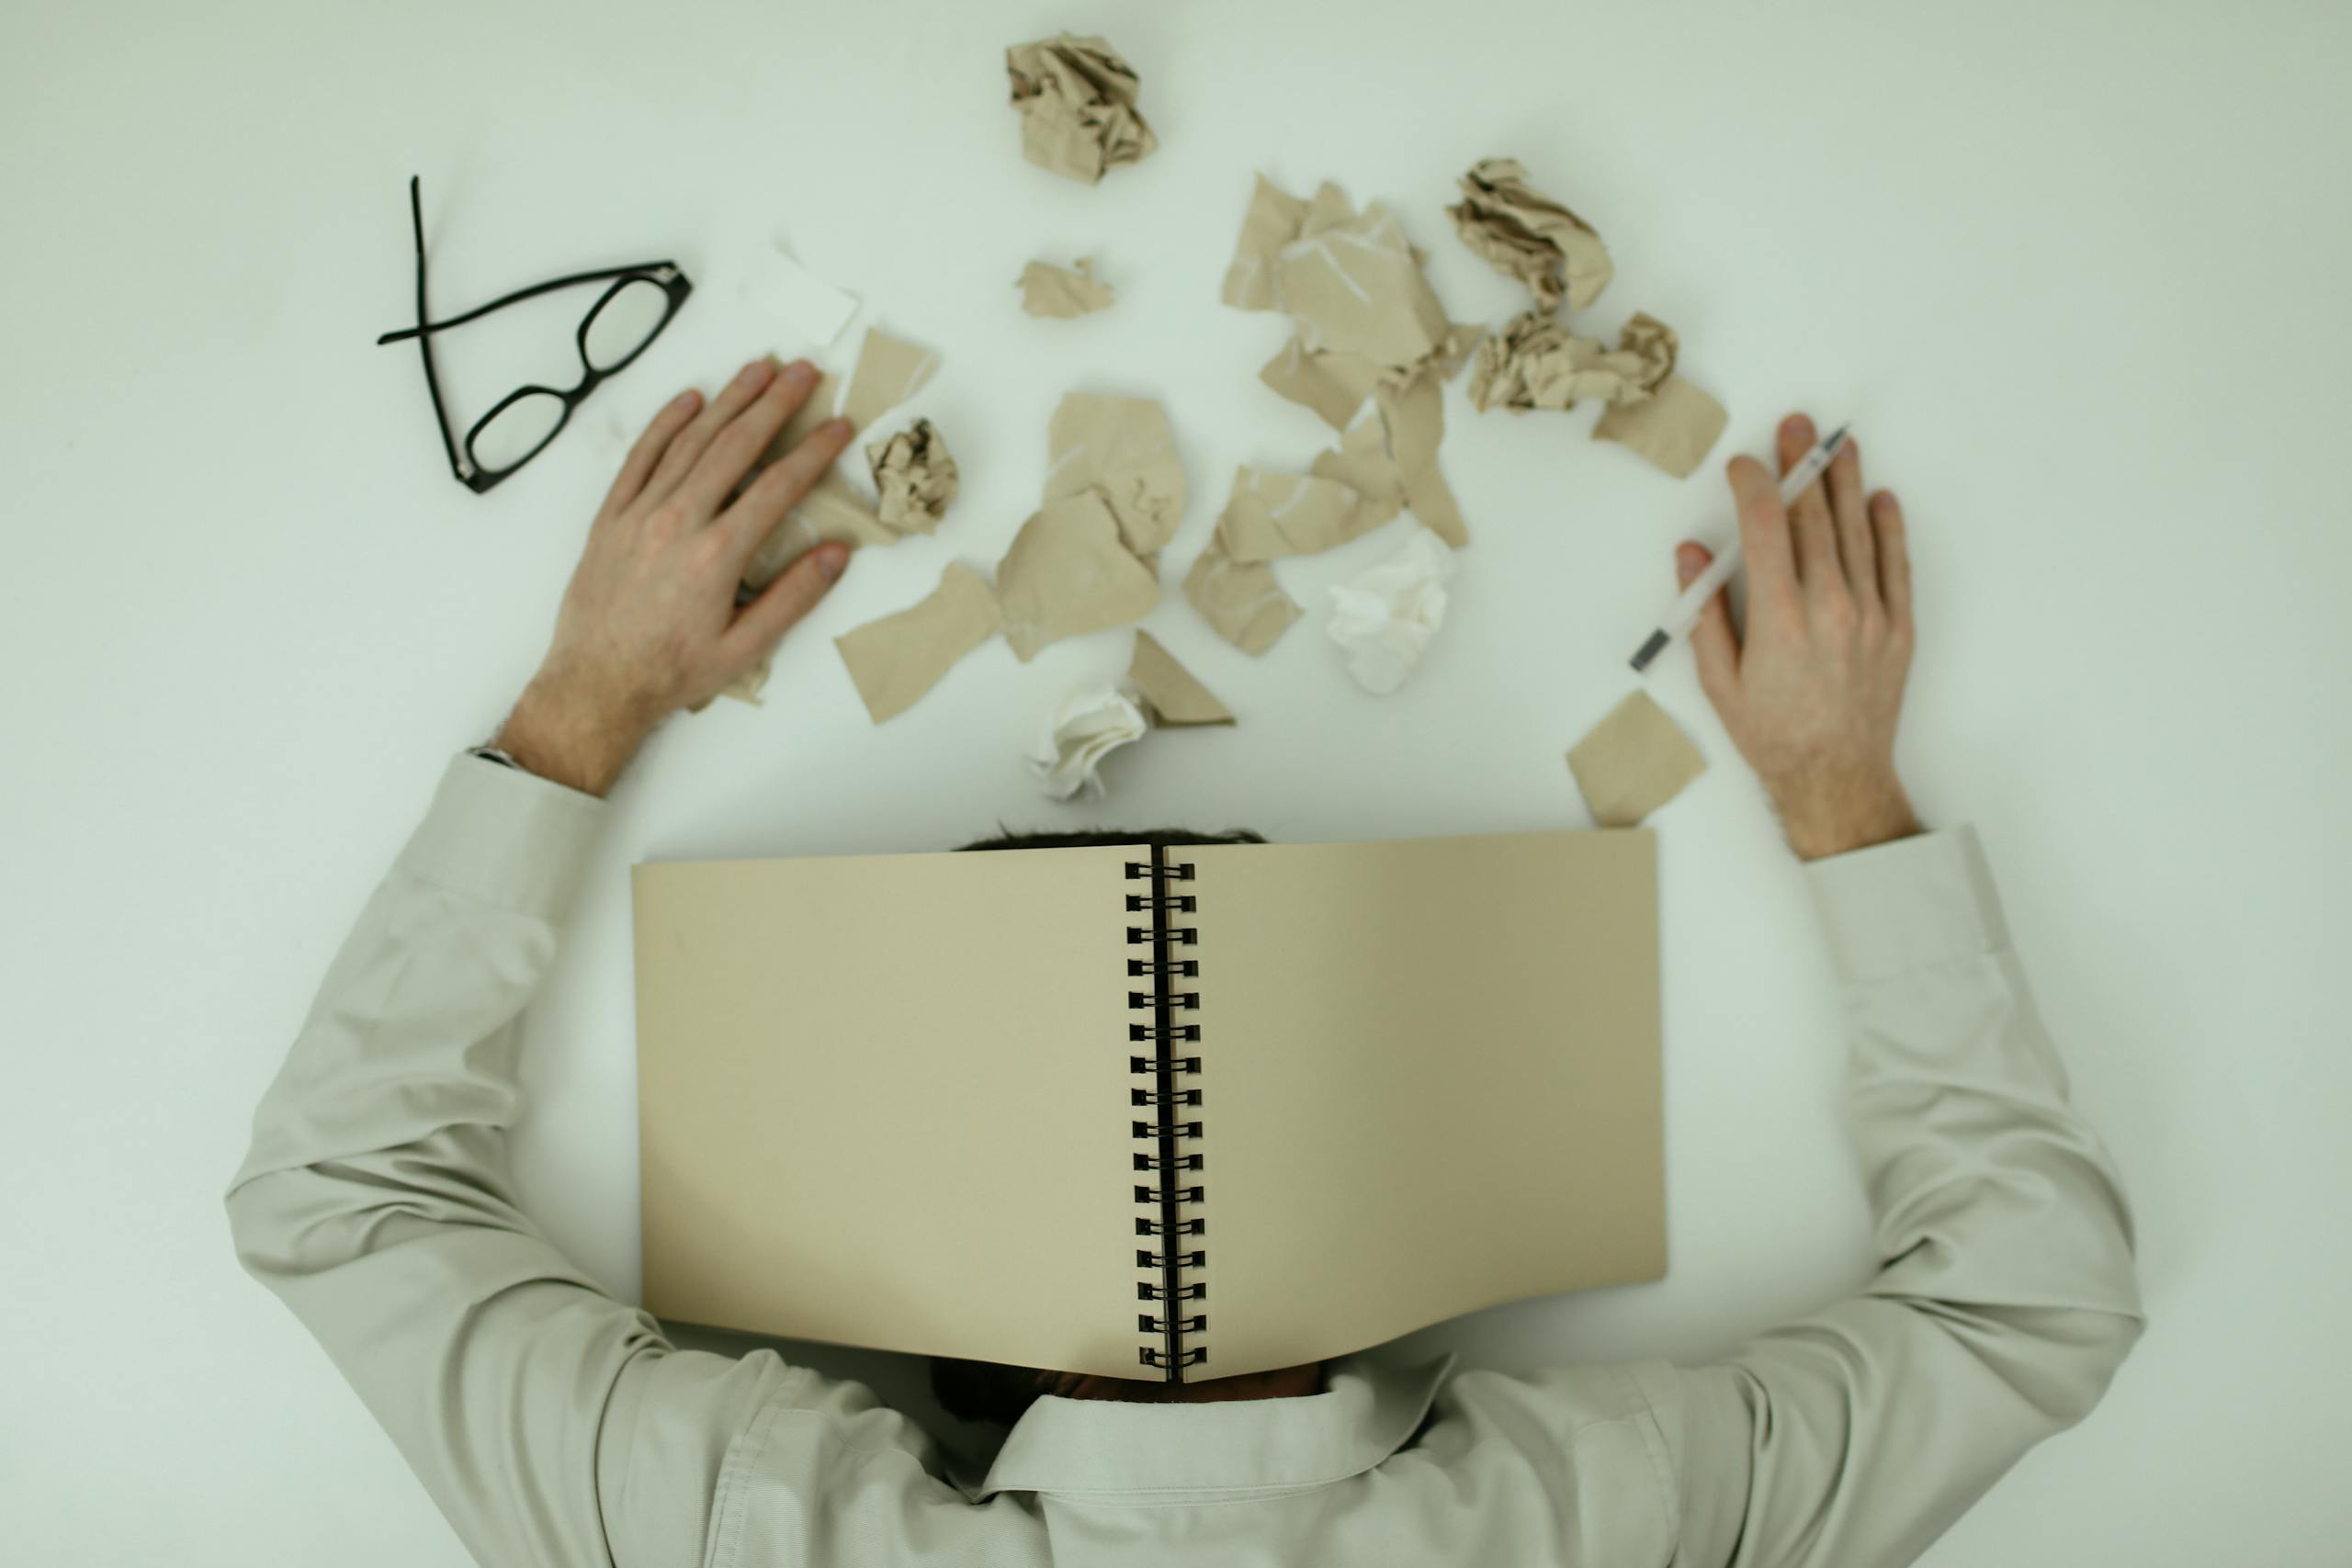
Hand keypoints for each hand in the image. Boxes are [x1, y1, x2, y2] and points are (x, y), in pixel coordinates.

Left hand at [494, 357, 854, 795]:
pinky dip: (666, 423)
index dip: (813, 452)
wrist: (596, 683)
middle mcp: (677, 522)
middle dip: (774, 403)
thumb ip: (793, 597)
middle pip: (734, 446)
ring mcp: (639, 514)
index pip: (777, 487)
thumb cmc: (670, 671)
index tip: (838, 426)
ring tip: (757, 368)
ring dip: (727, 399)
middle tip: (802, 371)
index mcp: (716, 556)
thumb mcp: (744, 648)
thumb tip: (836, 554)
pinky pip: (641, 456)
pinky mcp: (610, 516)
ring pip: (690, 441)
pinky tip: (690, 400)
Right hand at [1678, 412, 1920, 860]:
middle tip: (1798, 427)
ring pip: (1856, 531)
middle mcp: (1830, 607)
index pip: (1765, 528)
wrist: (1835, 777)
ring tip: (1839, 445)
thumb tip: (1694, 555)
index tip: (1743, 466)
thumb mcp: (1718, 680)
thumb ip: (1705, 612)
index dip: (1753, 486)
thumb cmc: (1772, 734)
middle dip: (1802, 466)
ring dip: (1846, 482)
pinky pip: (1895, 563)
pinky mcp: (1898, 627)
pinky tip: (1879, 498)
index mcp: (1779, 618)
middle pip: (1814, 517)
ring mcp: (1870, 614)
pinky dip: (1887, 527)